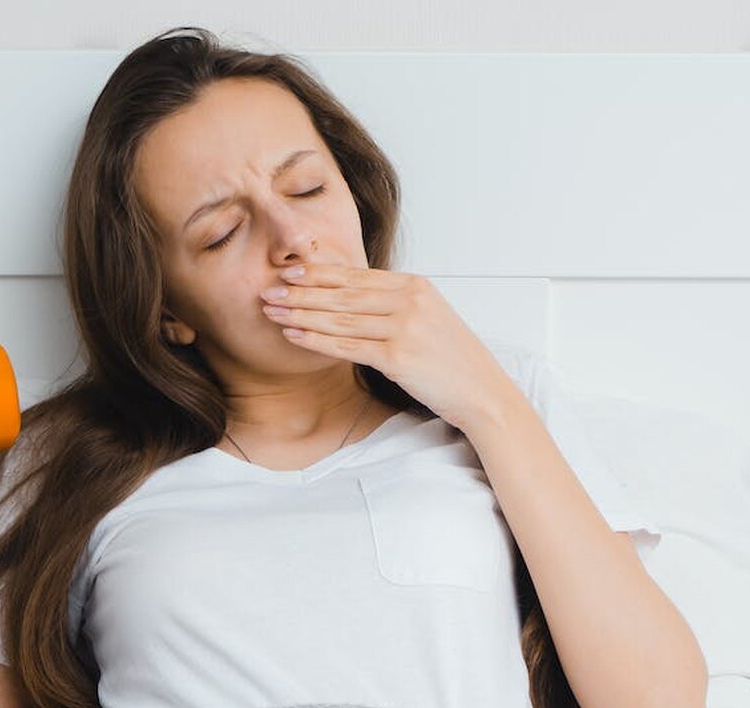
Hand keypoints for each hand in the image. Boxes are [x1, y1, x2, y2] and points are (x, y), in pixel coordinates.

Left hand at [259, 263, 517, 431]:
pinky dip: (316, 340)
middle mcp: (409, 301)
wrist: (483, 393)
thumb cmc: (452, 361)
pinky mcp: (398, 357)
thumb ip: (393, 304)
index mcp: (415, 286)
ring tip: (271, 312)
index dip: (318, 273)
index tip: (288, 271)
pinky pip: (347, 346)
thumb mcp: (427, 318)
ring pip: (340, 318)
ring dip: (301, 315)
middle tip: (266, 291)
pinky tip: (293, 336)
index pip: (356, 276)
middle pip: (343, 294)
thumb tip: (350, 297)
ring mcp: (404, 328)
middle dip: (301, 292)